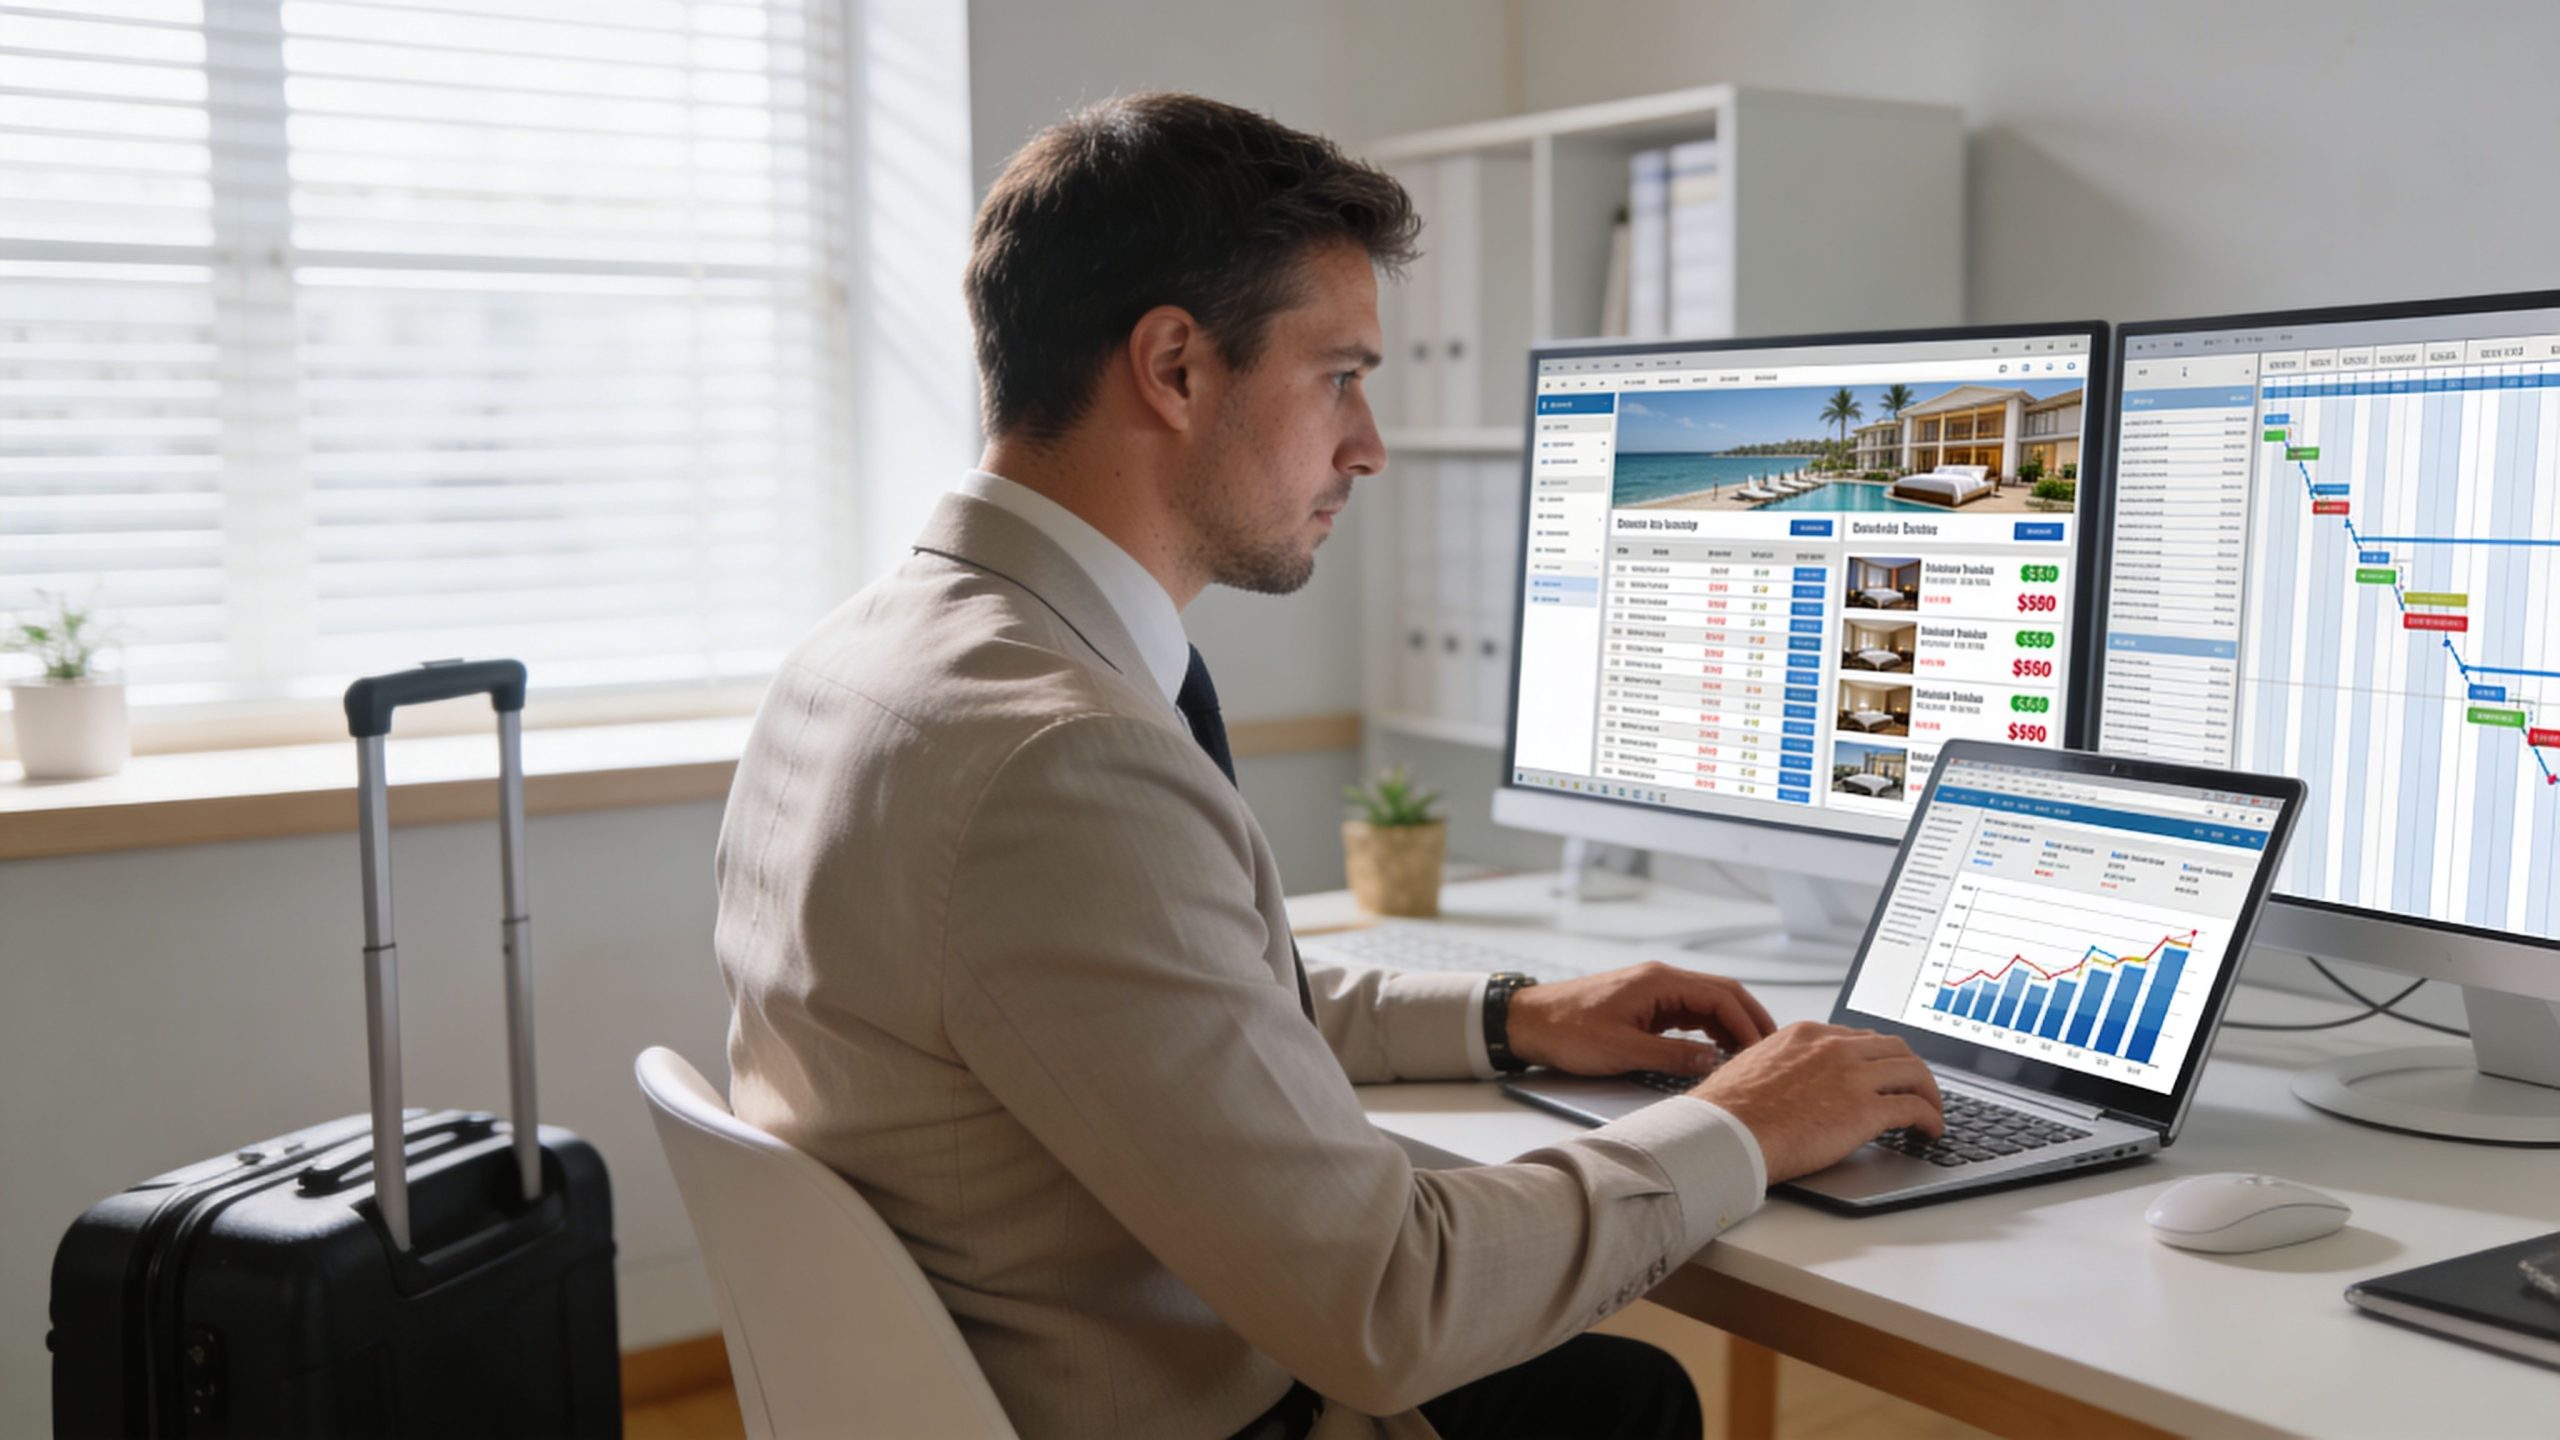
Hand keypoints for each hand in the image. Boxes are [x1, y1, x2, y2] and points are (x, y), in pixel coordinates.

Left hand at [1503, 961, 1775, 1078]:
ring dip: (1731, 1025)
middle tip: (1770, 1050)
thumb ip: (1671, 1055)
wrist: (1530, 1022)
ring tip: (1749, 1055)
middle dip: (1749, 1019)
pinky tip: (1718, 1049)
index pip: (1720, 996)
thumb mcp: (1621, 1050)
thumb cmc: (1567, 1030)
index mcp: (1659, 982)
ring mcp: (1654, 991)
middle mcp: (1661, 979)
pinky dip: (1709, 1029)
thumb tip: (1713, 1061)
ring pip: (1707, 1003)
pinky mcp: (1646, 1005)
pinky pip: (1689, 1012)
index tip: (1763, 1050)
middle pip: (1721, 993)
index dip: (1747, 1023)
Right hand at [1691, 1023, 1944, 1182]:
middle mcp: (1835, 1047)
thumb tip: (1791, 1084)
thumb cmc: (1729, 1111)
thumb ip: (1784, 1066)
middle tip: (1917, 1089)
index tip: (1885, 1073)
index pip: (1860, 1037)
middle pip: (1894, 1048)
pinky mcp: (1865, 1110)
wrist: (1726, 1132)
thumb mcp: (1755, 1067)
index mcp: (1808, 1035)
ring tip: (1932, 1111)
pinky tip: (1931, 1130)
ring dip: (1930, 1092)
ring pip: (1914, 1072)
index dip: (1879, 1057)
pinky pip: (1915, 1107)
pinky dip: (1931, 1117)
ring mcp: (1853, 1076)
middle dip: (1911, 1068)